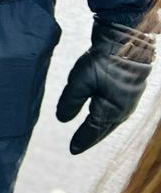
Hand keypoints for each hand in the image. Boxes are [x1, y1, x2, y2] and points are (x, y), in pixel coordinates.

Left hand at [56, 18, 154, 154]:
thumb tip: (62, 119)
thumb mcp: (80, 81)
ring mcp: (128, 103)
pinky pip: (116, 114)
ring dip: (99, 130)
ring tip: (89, 136)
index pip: (92, 131)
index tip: (72, 150)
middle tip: (78, 147)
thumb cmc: (104, 61)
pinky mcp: (130, 93)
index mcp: (110, 111)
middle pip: (103, 130)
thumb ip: (70, 102)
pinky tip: (103, 118)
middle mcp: (122, 111)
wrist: (128, 42)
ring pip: (111, 123)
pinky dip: (106, 120)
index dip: (81, 140)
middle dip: (90, 138)